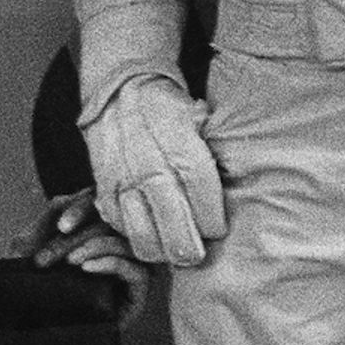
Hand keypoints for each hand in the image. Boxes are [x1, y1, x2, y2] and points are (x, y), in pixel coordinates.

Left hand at [16, 188, 148, 325]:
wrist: (34, 326)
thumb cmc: (34, 283)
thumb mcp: (33, 244)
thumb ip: (51, 215)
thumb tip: (66, 197)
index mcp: (96, 226)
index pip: (100, 204)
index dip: (82, 209)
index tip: (62, 225)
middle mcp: (117, 242)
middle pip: (109, 222)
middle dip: (78, 237)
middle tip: (50, 256)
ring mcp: (130, 265)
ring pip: (123, 242)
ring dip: (94, 247)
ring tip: (70, 262)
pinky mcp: (138, 291)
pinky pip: (135, 269)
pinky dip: (110, 263)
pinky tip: (87, 268)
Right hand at [82, 76, 224, 266]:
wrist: (121, 89)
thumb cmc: (169, 108)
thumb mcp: (200, 118)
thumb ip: (216, 153)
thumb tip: (242, 191)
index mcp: (179, 141)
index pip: (201, 194)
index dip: (211, 220)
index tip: (217, 230)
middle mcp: (148, 161)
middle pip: (173, 221)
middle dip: (189, 247)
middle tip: (197, 255)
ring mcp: (122, 175)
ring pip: (142, 232)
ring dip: (161, 250)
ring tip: (173, 251)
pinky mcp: (103, 185)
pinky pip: (118, 224)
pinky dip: (134, 235)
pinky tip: (149, 233)